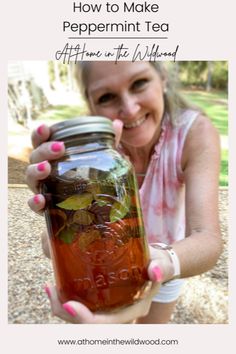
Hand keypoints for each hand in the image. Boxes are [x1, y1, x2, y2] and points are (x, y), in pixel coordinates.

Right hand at [26, 119, 123, 213]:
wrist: (86, 211)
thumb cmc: (86, 180)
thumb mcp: (98, 161)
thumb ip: (106, 144)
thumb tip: (117, 123)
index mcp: (52, 156)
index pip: (40, 141)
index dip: (39, 133)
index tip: (45, 127)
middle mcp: (43, 170)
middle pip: (35, 156)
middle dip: (44, 150)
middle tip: (59, 148)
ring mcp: (42, 188)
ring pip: (30, 177)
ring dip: (35, 171)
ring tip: (45, 168)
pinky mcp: (44, 208)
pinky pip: (33, 205)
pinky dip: (35, 202)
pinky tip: (42, 199)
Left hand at [44, 251, 162, 323]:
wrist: (154, 264)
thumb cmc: (157, 264)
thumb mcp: (160, 264)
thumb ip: (160, 267)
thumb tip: (155, 270)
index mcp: (132, 309)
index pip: (106, 323)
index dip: (85, 319)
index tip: (68, 306)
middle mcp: (118, 313)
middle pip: (87, 325)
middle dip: (65, 313)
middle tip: (51, 290)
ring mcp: (108, 308)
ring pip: (80, 318)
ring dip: (61, 307)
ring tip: (50, 287)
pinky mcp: (101, 300)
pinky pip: (80, 307)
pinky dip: (65, 300)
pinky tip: (55, 286)